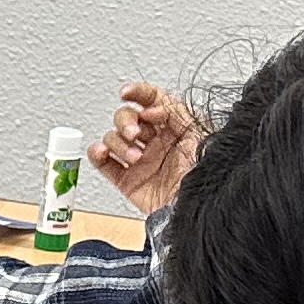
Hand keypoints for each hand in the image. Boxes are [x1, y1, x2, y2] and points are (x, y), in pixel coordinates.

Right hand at [92, 81, 205, 214]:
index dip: (138, 93)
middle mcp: (156, 141)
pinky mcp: (127, 180)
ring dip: (118, 143)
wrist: (198, 211)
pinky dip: (97, 154)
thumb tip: (151, 109)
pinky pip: (103, 162)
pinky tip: (102, 152)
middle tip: (134, 132)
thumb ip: (177, 114)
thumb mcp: (200, 136)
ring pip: (113, 138)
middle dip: (126, 121)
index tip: (127, 93)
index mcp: (175, 127)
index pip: (153, 101)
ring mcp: (139, 160)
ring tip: (134, 156)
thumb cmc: (207, 178)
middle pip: (127, 117)